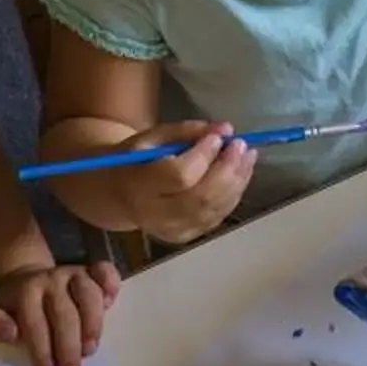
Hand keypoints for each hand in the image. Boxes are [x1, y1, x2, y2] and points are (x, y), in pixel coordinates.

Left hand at [0, 259, 121, 365]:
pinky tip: (111, 303)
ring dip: (92, 325)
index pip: (36, 324)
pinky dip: (111, 285)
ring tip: (90, 350)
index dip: (42, 353)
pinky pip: (105, 273)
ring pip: (89, 296)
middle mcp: (52, 279)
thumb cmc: (15, 307)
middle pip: (65, 314)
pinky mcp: (92, 271)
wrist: (27, 277)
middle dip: (68, 348)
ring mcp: (74, 273)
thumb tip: (12, 333)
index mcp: (27, 291)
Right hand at [108, 121, 252, 243]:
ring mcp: (172, 230)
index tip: (219, 137)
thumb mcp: (153, 137)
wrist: (119, 195)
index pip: (179, 175)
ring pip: (213, 209)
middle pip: (201, 197)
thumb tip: (225, 129)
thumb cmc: (136, 160)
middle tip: (241, 146)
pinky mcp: (185, 237)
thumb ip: (187, 131)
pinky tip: (239, 175)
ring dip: (237, 182)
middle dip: (227, 169)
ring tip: (247, 157)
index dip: (204, 156)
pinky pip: (216, 218)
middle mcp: (155, 215)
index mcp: (139, 186)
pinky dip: (233, 195)